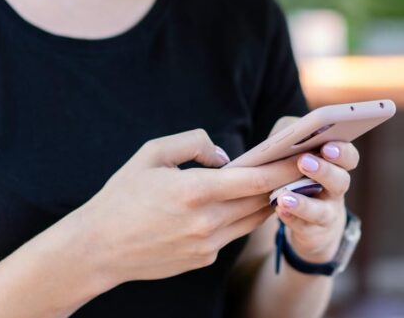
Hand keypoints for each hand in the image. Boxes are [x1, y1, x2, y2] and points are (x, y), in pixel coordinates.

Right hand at [72, 129, 301, 283]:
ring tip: (284, 182)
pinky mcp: (203, 259)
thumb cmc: (122, 195)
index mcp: (194, 192)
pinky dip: (240, 217)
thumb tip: (225, 155)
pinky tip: (245, 204)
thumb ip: (192, 143)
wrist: (97, 248)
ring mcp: (206, 245)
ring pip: (252, 220)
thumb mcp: (151, 154)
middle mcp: (206, 222)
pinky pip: (232, 234)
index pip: (254, 179)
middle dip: (285, 183)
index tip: (304, 155)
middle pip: (261, 201)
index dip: (283, 167)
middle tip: (305, 165)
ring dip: (269, 202)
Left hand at [270, 117, 358, 262]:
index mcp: (336, 167)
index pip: (349, 157)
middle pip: (340, 181)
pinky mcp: (311, 232)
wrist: (311, 225)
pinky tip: (278, 210)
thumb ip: (296, 140)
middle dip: (324, 171)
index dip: (342, 151)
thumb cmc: (301, 178)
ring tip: (284, 196)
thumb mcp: (300, 155)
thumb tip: (288, 133)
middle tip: (304, 161)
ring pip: (321, 210)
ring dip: (303, 203)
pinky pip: (302, 227)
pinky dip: (290, 218)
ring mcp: (326, 214)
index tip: (327, 145)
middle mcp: (336, 190)